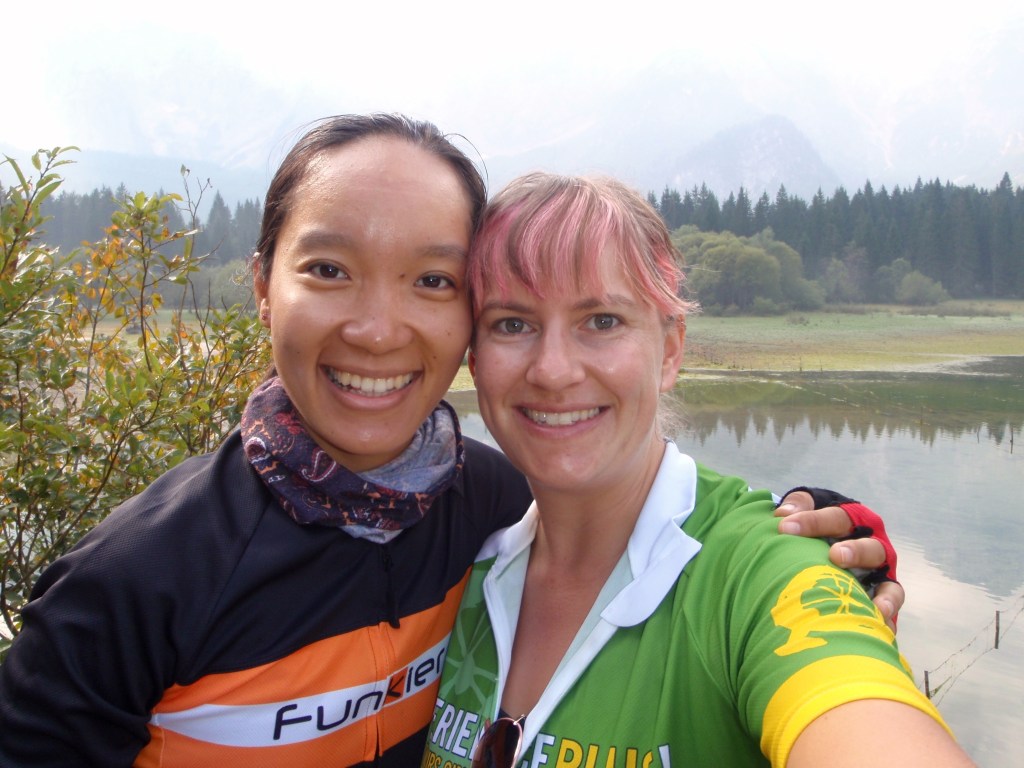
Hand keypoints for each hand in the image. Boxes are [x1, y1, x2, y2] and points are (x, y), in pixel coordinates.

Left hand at [776, 490, 902, 631]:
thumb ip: (798, 504)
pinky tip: (878, 629)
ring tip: (874, 607)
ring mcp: (883, 576)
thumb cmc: (815, 528)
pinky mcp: (885, 600)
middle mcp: (874, 547)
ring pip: (890, 585)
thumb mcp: (808, 508)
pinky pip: (891, 613)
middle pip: (870, 548)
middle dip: (855, 552)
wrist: (831, 546)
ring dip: (884, 596)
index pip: (835, 518)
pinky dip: (886, 621)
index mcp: (854, 521)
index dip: (812, 522)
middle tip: (835, 557)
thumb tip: (783, 514)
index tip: (784, 528)